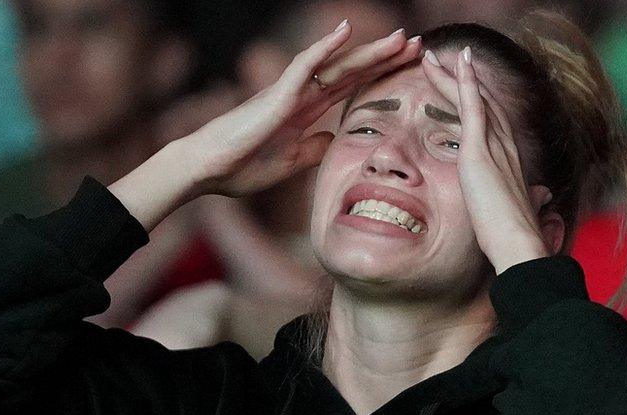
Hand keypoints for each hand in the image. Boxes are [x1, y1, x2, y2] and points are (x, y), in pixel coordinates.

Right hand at [187, 21, 422, 196]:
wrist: (208, 171)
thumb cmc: (240, 168)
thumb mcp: (289, 162)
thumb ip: (313, 148)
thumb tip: (335, 138)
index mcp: (304, 113)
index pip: (350, 89)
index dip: (379, 77)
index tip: (409, 68)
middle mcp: (301, 97)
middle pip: (351, 72)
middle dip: (385, 58)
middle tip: (418, 45)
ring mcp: (289, 93)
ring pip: (336, 64)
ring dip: (369, 49)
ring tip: (402, 38)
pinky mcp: (277, 96)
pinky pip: (305, 65)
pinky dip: (325, 47)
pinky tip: (346, 31)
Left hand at [422, 47, 556, 273]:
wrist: (519, 247)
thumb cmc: (514, 239)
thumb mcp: (517, 213)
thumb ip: (525, 199)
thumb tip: (541, 196)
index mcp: (511, 162)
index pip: (492, 123)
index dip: (477, 102)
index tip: (461, 87)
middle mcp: (506, 148)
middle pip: (483, 103)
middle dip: (461, 81)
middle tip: (440, 61)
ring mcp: (495, 147)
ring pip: (474, 99)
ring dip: (454, 75)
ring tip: (431, 56)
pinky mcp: (480, 153)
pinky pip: (473, 107)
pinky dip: (464, 82)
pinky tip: (456, 62)